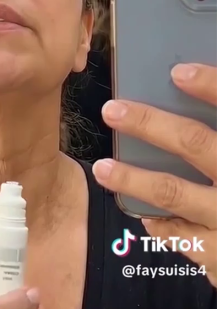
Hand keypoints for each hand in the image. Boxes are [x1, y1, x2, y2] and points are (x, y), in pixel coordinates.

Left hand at [92, 63, 216, 287]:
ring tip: (102, 167)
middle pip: (195, 144)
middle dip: (150, 124)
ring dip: (133, 179)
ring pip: (174, 192)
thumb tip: (199, 97)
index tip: (178, 72)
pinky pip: (180, 236)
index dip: (210, 87)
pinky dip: (159, 223)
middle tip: (113, 111)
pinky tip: (144, 214)